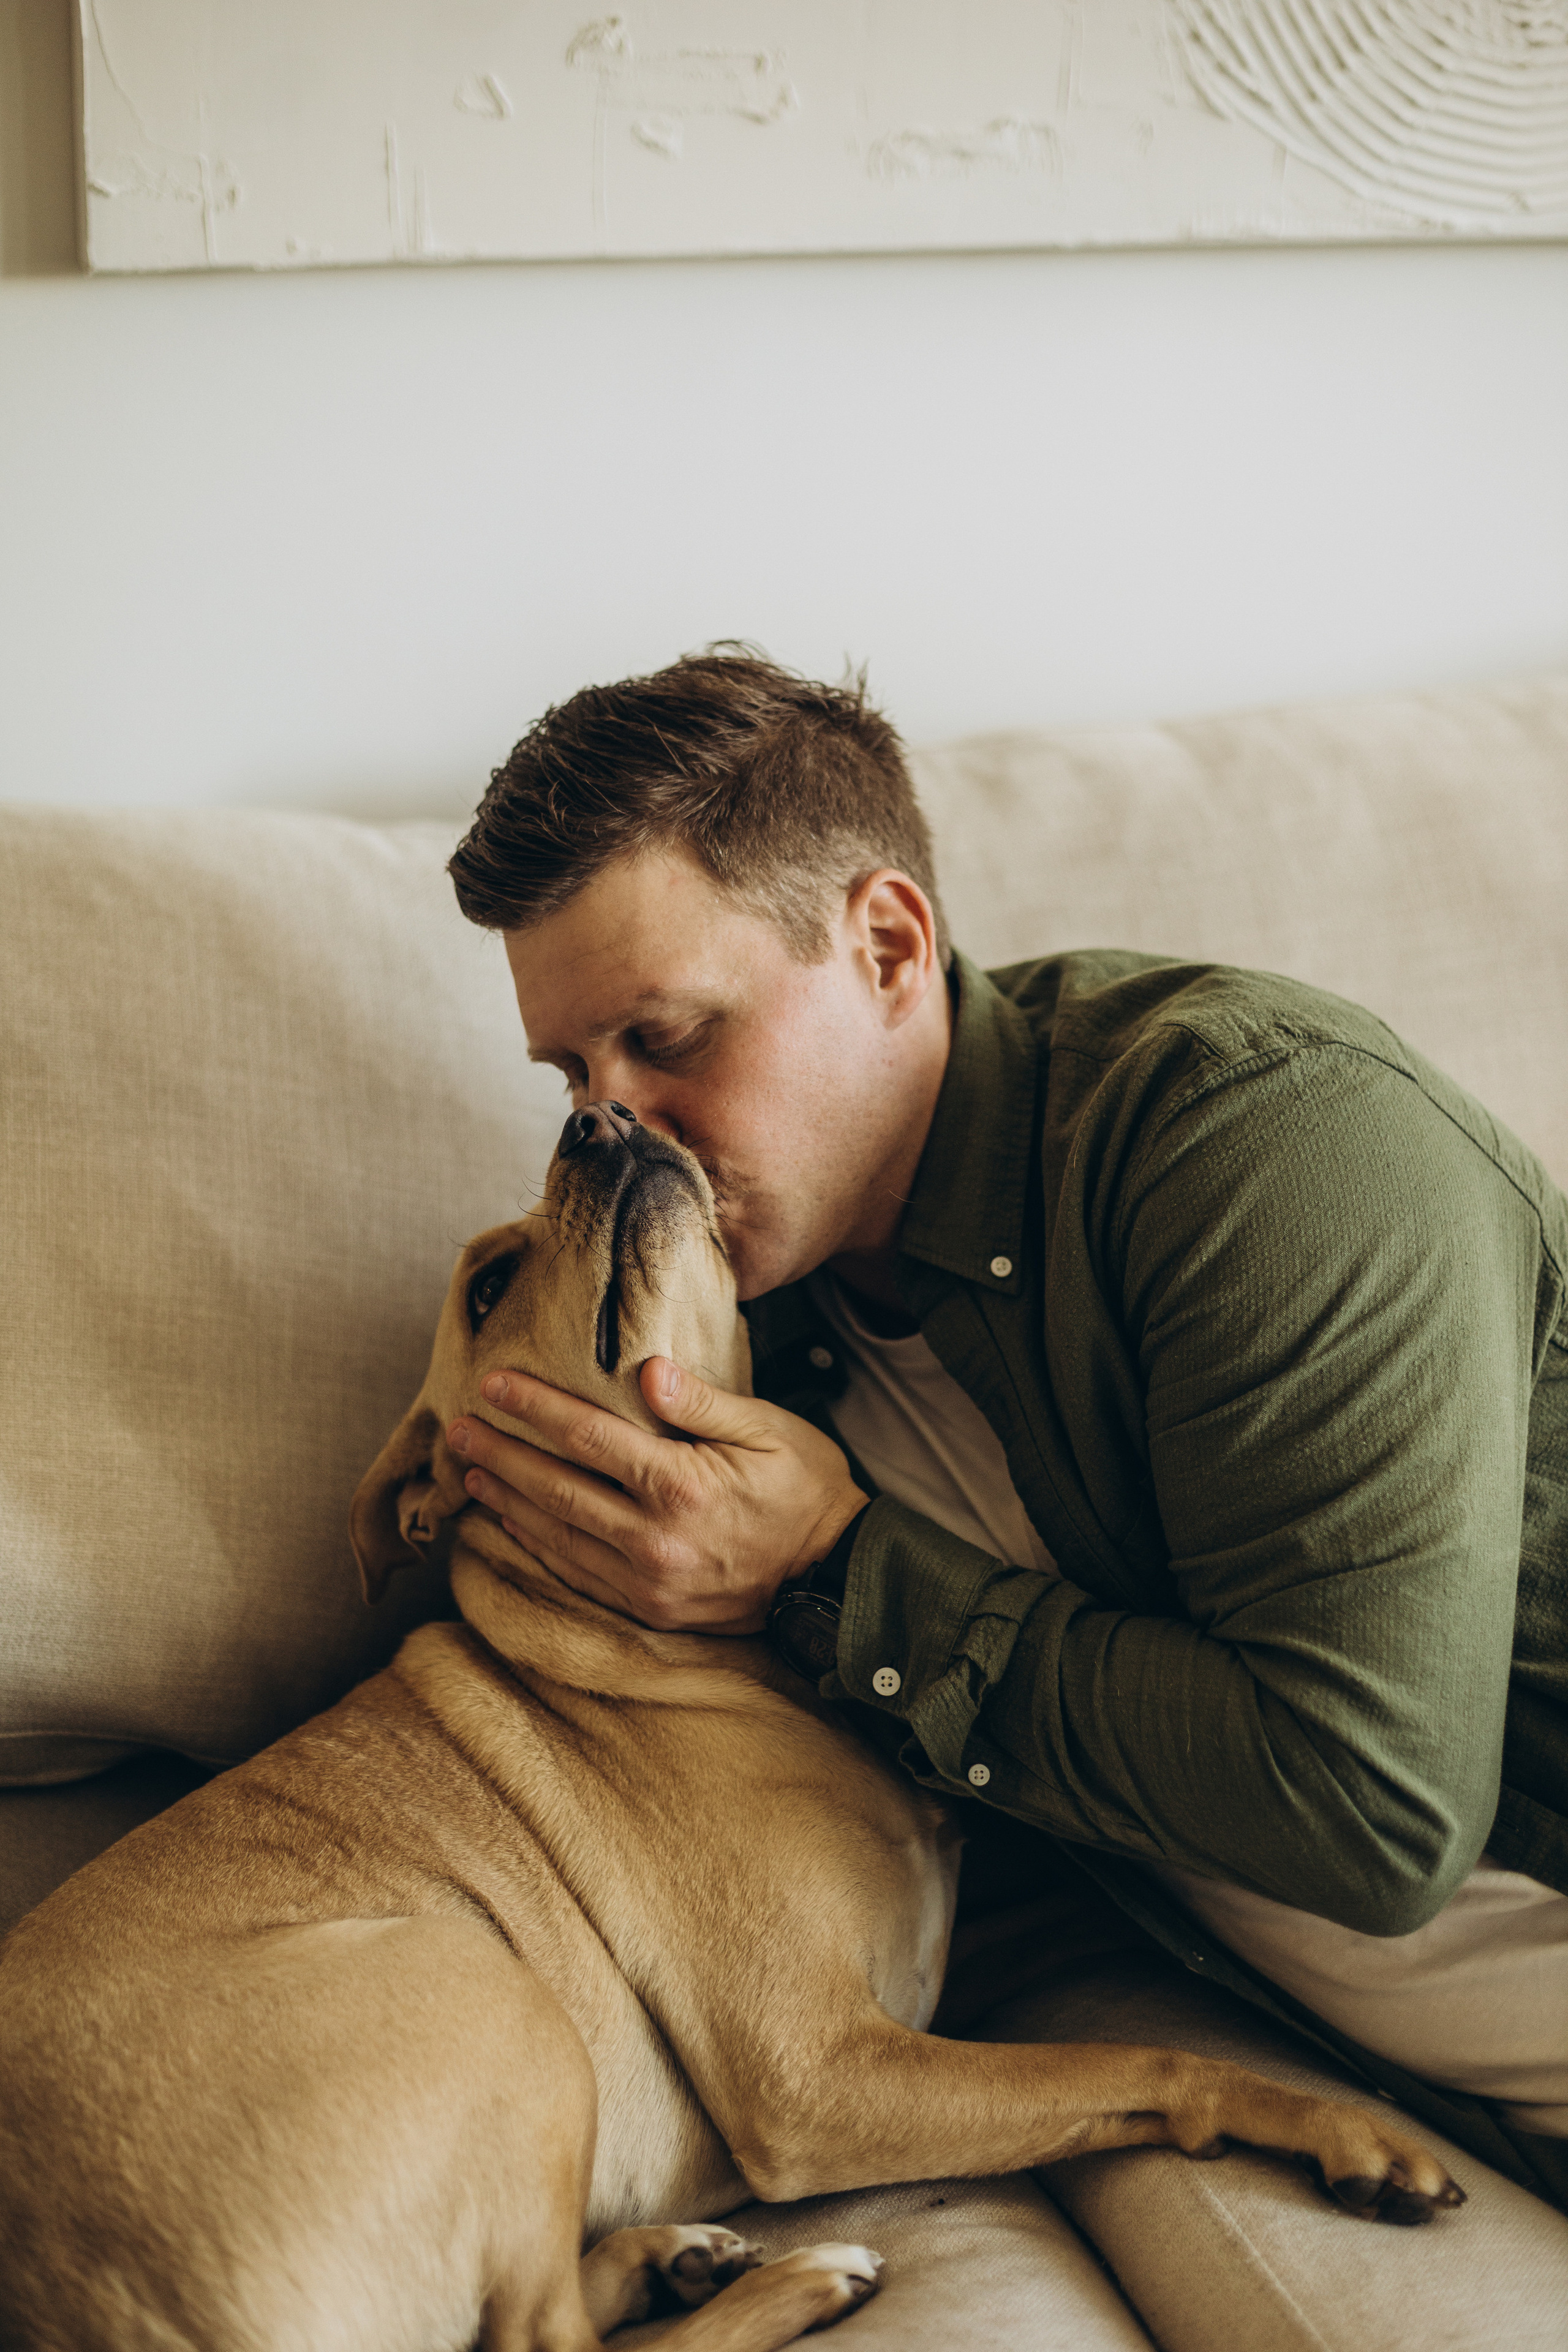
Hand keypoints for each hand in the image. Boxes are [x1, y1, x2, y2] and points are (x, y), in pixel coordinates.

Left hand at [447, 1360, 865, 1635]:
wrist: (838, 1575)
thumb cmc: (807, 1489)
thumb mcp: (770, 1429)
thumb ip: (703, 1402)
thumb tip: (649, 1370)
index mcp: (682, 1486)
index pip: (588, 1437)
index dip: (535, 1408)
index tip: (494, 1384)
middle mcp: (655, 1540)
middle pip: (557, 1490)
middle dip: (501, 1457)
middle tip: (457, 1430)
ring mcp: (648, 1583)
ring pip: (557, 1538)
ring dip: (508, 1503)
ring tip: (471, 1474)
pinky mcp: (650, 1610)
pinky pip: (578, 1576)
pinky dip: (538, 1548)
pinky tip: (513, 1525)